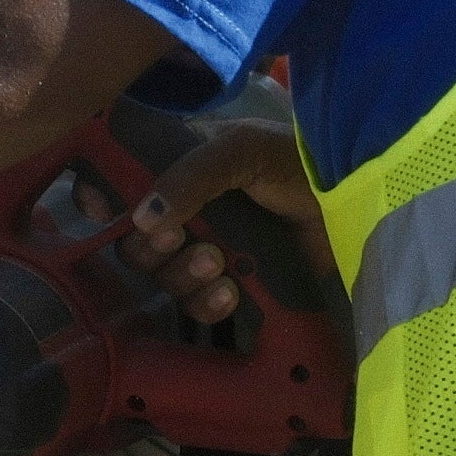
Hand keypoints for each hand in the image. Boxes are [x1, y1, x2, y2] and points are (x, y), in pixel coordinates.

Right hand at [113, 122, 320, 326]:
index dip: (104, 201)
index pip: (120, 182)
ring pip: (165, 278)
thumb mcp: (241, 150)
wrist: (352, 207)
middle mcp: (188, 209)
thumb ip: (189, 176)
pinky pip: (198, 306)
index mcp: (181, 166)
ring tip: (218, 265)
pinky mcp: (236, 283)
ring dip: (183, 276)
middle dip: (155, 249)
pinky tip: (231, 293)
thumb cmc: (296, 163)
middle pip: (136, 243)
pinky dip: (208, 303)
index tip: (107, 215)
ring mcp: (211, 248)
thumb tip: (143, 219)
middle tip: (183, 240)